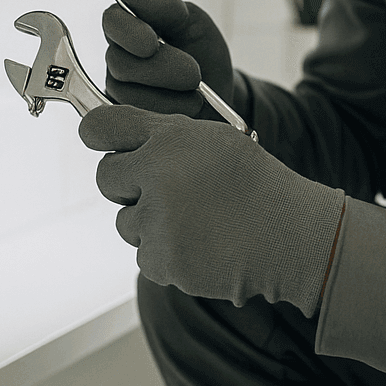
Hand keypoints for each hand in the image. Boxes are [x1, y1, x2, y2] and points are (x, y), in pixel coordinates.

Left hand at [80, 104, 345, 317]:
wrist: (289, 235)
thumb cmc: (252, 183)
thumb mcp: (214, 139)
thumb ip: (163, 134)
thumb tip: (110, 134)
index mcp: (170, 138)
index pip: (102, 125)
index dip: (96, 133)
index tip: (98, 139)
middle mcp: (158, 174)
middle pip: (106, 176)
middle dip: (127, 184)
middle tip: (166, 189)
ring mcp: (158, 220)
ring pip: (124, 221)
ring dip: (149, 223)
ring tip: (195, 220)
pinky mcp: (162, 260)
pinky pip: (143, 254)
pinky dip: (166, 253)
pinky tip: (200, 244)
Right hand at [103, 0, 232, 119]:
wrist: (219, 94)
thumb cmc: (202, 52)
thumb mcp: (193, 21)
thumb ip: (164, 6)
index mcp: (130, 26)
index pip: (112, 20)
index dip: (128, 31)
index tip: (152, 42)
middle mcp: (118, 58)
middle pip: (119, 62)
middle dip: (161, 69)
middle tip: (194, 74)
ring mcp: (119, 91)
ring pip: (127, 94)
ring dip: (169, 94)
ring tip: (196, 94)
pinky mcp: (126, 121)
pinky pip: (136, 120)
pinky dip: (168, 113)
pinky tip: (187, 109)